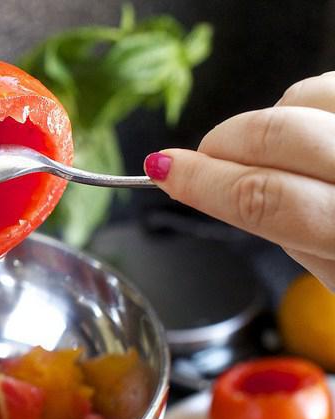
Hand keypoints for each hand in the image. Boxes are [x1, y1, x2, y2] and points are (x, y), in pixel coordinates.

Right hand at [144, 72, 334, 289]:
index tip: (162, 169)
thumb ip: (271, 223)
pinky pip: (333, 84)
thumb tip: (204, 183)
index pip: (262, 198)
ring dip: (269, 121)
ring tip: (275, 151)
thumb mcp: (332, 272)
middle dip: (224, 142)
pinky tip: (316, 134)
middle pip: (279, 134)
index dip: (200, 179)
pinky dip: (308, 105)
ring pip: (306, 96)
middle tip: (206, 157)